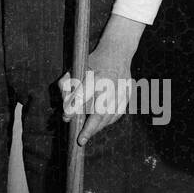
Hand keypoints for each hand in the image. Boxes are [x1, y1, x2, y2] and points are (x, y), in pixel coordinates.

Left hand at [59, 17, 143, 145]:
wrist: (117, 52)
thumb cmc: (92, 61)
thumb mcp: (74, 69)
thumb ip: (65, 87)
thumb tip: (65, 112)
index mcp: (96, 77)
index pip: (82, 97)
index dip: (73, 109)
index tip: (66, 118)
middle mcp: (110, 86)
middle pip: (100, 112)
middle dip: (89, 128)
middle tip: (80, 140)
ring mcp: (121, 92)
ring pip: (109, 116)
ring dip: (97, 128)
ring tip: (86, 135)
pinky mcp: (128, 96)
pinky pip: (117, 114)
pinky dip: (107, 122)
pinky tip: (99, 127)